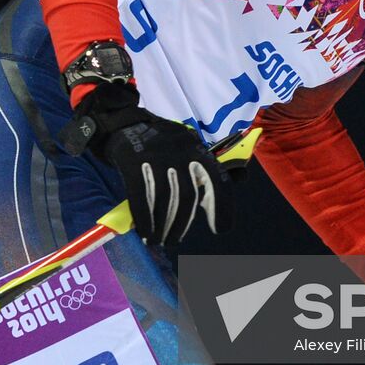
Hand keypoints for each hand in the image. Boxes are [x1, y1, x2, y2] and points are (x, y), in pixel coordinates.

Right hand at [64, 83, 231, 244]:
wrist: (124, 124)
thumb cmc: (162, 145)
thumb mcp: (188, 147)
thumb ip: (208, 167)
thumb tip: (240, 180)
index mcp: (197, 149)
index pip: (217, 179)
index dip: (222, 207)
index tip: (219, 229)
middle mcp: (180, 151)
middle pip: (187, 195)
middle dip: (181, 224)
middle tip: (173, 240)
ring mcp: (156, 155)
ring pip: (164, 198)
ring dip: (162, 226)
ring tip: (157, 239)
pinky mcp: (134, 161)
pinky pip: (140, 196)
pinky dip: (144, 218)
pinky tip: (145, 231)